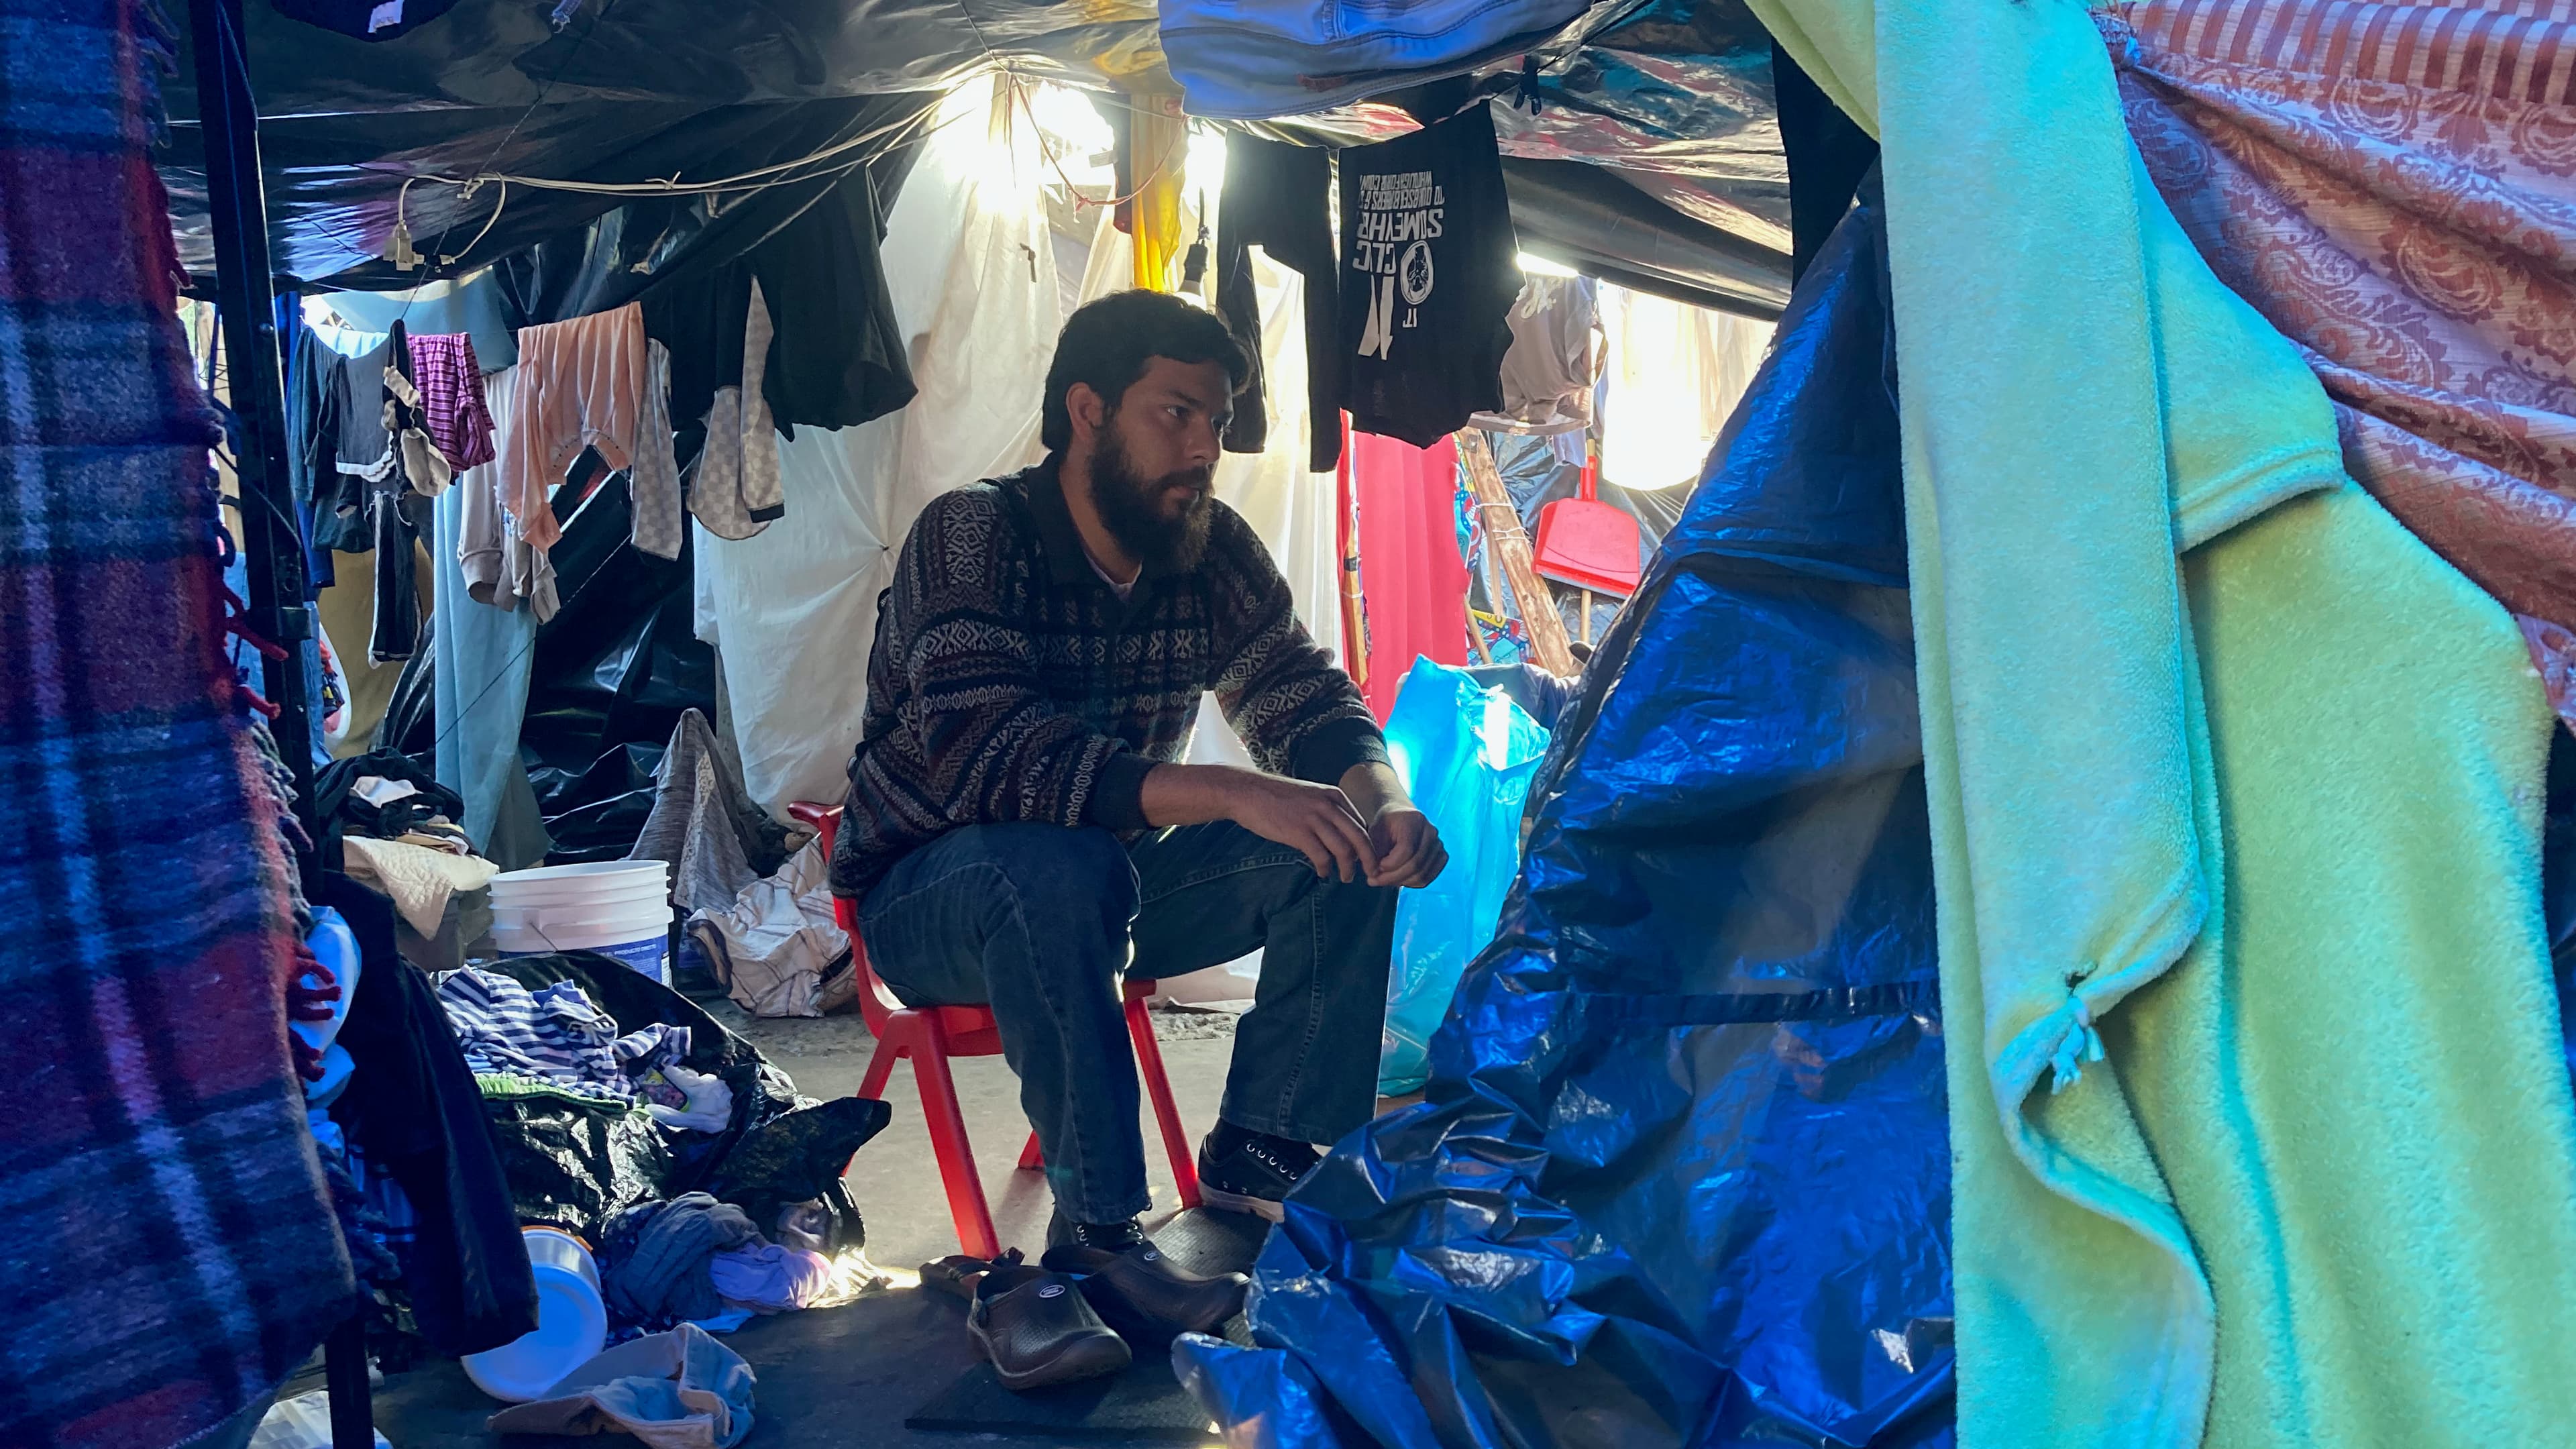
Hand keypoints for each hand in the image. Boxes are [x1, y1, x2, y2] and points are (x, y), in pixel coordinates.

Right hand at [1225, 772, 1379, 882]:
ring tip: (1345, 878)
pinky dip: (1325, 869)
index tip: (1367, 859)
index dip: (1368, 845)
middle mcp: (1328, 806)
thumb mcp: (1310, 795)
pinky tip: (1322, 873)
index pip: (1361, 824)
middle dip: (1369, 860)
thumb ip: (1327, 810)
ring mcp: (1314, 819)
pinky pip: (1321, 856)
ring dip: (1347, 868)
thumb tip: (1340, 833)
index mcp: (1334, 796)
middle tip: (1371, 874)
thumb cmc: (1276, 796)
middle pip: (1360, 838)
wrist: (1247, 792)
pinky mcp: (1299, 832)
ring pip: (1344, 850)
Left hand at [1365, 805, 1446, 888]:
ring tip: (1383, 879)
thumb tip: (1374, 874)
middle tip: (1374, 880)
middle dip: (1392, 877)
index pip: (1407, 849)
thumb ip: (1372, 852)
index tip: (1374, 867)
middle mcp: (1431, 831)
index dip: (1389, 864)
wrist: (1400, 818)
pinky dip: (1410, 883)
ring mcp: (1438, 845)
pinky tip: (1397, 878)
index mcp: (1415, 820)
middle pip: (1415, 865)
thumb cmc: (1385, 825)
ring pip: (1422, 875)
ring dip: (1399, 882)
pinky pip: (1427, 879)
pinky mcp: (1441, 857)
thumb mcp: (1374, 832)